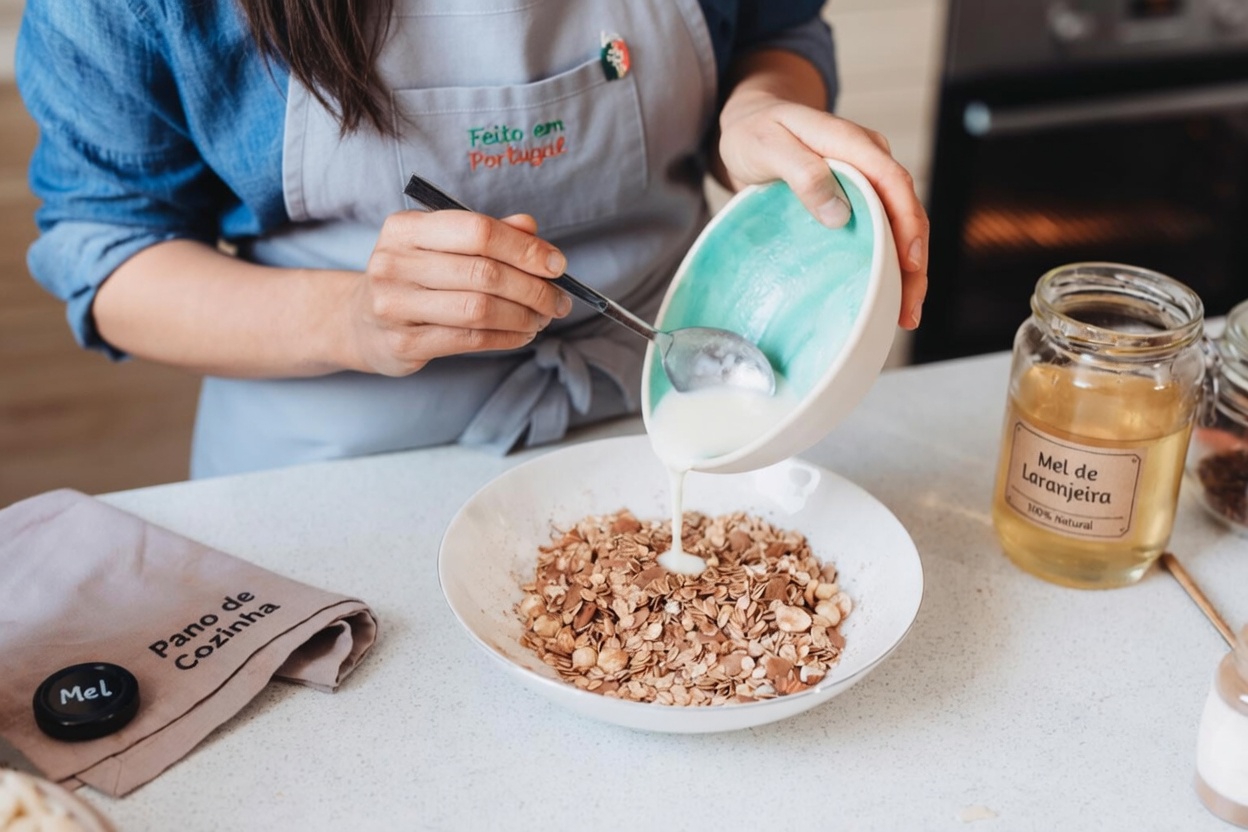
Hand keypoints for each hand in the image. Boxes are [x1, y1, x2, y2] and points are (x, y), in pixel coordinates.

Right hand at [346, 211, 571, 375]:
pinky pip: (470, 339)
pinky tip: (522, 334)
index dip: (524, 249)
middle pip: (483, 272)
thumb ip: (487, 234)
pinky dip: (506, 337)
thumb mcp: (442, 246)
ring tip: (542, 318)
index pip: (477, 231)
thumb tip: (532, 228)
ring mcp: (394, 305)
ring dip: (524, 316)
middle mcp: (393, 262)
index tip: (557, 265)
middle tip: (559, 300)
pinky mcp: (404, 343)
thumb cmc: (413, 278)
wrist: (360, 322)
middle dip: (533, 288)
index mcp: (405, 228)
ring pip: (479, 308)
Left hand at [717, 92, 929, 329]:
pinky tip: (886, 294)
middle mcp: (869, 160)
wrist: (748, 123)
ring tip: (905, 314)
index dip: (907, 225)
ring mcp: (866, 181)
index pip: (894, 183)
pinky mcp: (857, 200)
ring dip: (906, 272)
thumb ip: (802, 172)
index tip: (910, 264)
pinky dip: (887, 264)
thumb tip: (839, 212)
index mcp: (853, 143)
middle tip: (909, 310)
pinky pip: (881, 232)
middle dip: (914, 263)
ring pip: (899, 227)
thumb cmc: (755, 131)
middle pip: (907, 212)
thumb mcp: (767, 146)